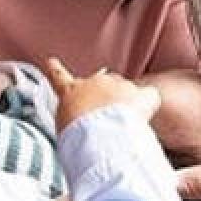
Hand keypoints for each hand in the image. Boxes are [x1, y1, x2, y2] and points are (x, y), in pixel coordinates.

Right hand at [44, 57, 159, 131]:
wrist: (97, 137)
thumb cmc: (77, 138)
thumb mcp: (63, 127)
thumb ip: (70, 119)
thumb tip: (79, 127)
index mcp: (70, 92)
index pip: (59, 77)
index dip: (55, 69)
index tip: (52, 62)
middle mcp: (94, 82)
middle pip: (101, 84)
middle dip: (105, 99)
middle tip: (106, 122)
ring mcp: (118, 85)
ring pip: (125, 92)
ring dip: (126, 106)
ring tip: (123, 129)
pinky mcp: (139, 94)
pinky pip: (149, 96)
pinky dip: (148, 106)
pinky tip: (144, 119)